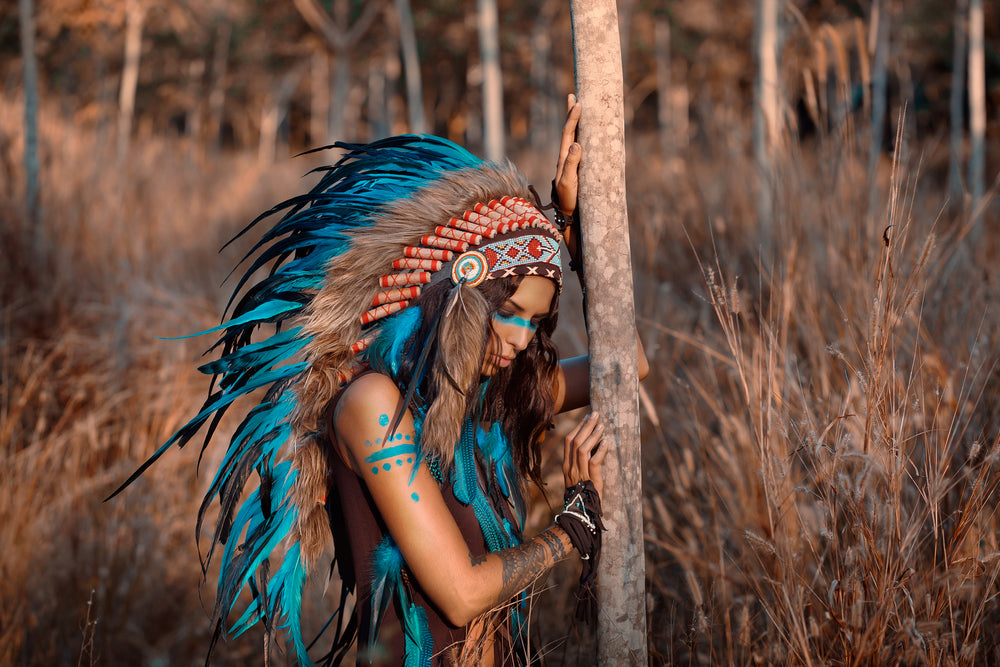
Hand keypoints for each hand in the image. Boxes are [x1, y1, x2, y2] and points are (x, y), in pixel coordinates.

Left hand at [554, 94, 581, 215]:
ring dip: (574, 121)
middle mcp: (566, 155)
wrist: (568, 212)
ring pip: (573, 135)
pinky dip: (581, 133)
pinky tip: (584, 130)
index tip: (578, 103)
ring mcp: (571, 160)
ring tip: (576, 106)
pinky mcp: (577, 165)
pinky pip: (579, 144)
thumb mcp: (569, 181)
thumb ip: (571, 163)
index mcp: (563, 157)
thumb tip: (577, 143)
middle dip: (570, 113)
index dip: (573, 118)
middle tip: (571, 96)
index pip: (568, 133)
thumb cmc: (568, 198)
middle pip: (568, 130)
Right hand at [562, 411, 606, 497]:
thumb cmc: (581, 496)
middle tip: (595, 414)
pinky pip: (594, 462)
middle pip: (575, 441)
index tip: (586, 418)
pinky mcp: (590, 480)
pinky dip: (600, 451)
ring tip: (602, 426)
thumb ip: (580, 464)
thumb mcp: (577, 479)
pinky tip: (606, 443)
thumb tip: (590, 447)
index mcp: (566, 466)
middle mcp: (570, 468)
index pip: (568, 441)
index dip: (578, 428)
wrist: (580, 515)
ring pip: (582, 449)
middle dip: (586, 426)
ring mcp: (579, 474)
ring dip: (593, 435)